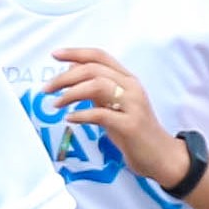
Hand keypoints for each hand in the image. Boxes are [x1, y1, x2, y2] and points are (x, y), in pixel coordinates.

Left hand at [46, 48, 183, 189]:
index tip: (55, 54)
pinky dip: (82, 114)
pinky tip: (70, 118)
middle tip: (47, 88)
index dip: (76, 52)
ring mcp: (133, 105)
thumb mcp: (113, 105)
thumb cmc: (133, 131)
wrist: (161, 156)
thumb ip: (96, 89)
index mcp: (127, 79)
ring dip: (71, 93)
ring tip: (56, 103)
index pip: (100, 56)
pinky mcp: (130, 125)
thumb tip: (71, 72)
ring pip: (98, 85)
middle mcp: (131, 87)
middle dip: (65, 77)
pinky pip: (101, 114)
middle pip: (94, 69)